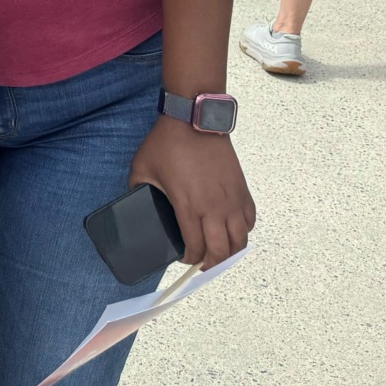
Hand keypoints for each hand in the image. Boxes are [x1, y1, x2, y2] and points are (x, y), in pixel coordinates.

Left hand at [127, 114, 254, 269]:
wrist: (194, 121)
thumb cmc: (168, 143)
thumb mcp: (142, 168)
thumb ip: (137, 190)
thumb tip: (135, 203)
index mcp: (188, 206)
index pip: (196, 247)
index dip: (190, 259)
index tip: (183, 258)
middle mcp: (214, 208)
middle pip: (221, 250)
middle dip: (210, 263)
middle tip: (201, 263)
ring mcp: (232, 200)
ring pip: (240, 240)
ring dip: (230, 252)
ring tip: (218, 253)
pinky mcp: (242, 190)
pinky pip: (249, 220)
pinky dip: (243, 231)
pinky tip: (232, 231)